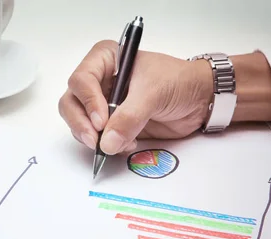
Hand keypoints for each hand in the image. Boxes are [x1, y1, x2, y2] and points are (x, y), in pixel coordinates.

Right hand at [58, 40, 212, 154]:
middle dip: (81, 124)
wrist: (199, 100)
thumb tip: (108, 142)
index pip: (81, 80)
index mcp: (105, 60)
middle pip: (71, 103)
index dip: (88, 102)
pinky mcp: (111, 124)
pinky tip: (127, 143)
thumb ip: (129, 117)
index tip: (101, 121)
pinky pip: (96, 138)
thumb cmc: (179, 82)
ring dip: (93, 138)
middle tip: (96, 141)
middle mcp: (99, 81)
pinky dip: (107, 145)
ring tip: (116, 143)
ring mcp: (102, 104)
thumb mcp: (154, 93)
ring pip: (79, 122)